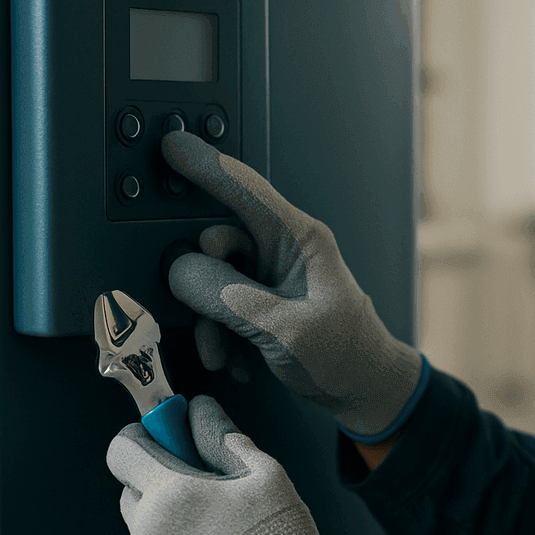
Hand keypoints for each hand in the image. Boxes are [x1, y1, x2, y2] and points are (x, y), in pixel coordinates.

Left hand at [107, 395, 353, 534]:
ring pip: (141, 529)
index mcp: (171, 496)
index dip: (143, 436)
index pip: (123, 451)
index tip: (164, 436)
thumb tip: (202, 412)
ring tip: (213, 530)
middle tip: (203, 486)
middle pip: (130, 490)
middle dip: (159, 480)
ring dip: (165, 520)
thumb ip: (224, 438)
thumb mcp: (264, 475)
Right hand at [160, 131, 425, 441]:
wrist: (363, 389)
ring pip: (212, 277)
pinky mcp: (261, 297)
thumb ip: (226, 296)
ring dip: (210, 319)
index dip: (205, 165)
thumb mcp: (282, 328)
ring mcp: (271, 273)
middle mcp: (283, 248)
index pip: (244, 189)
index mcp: (298, 238)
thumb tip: (180, 270)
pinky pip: (219, 301)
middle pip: (216, 240)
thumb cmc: (343, 355)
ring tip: (226, 351)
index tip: (171, 144)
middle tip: (212, 318)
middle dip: (203, 285)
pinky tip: (236, 358)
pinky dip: (219, 332)